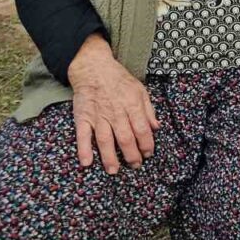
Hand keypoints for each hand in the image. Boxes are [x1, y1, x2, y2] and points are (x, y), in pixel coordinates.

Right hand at [67, 34, 159, 174]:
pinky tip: (86, 163)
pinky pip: (82, 136)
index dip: (147, 144)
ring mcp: (98, 116)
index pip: (142, 129)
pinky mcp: (83, 117)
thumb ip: (149, 110)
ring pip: (105, 140)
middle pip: (126, 138)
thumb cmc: (119, 80)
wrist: (94, 68)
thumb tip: (156, 127)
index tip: (148, 154)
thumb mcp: (140, 90)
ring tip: (114, 171)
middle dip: (132, 155)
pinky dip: (83, 150)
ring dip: (110, 158)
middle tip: (135, 166)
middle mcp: (116, 112)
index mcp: (132, 105)